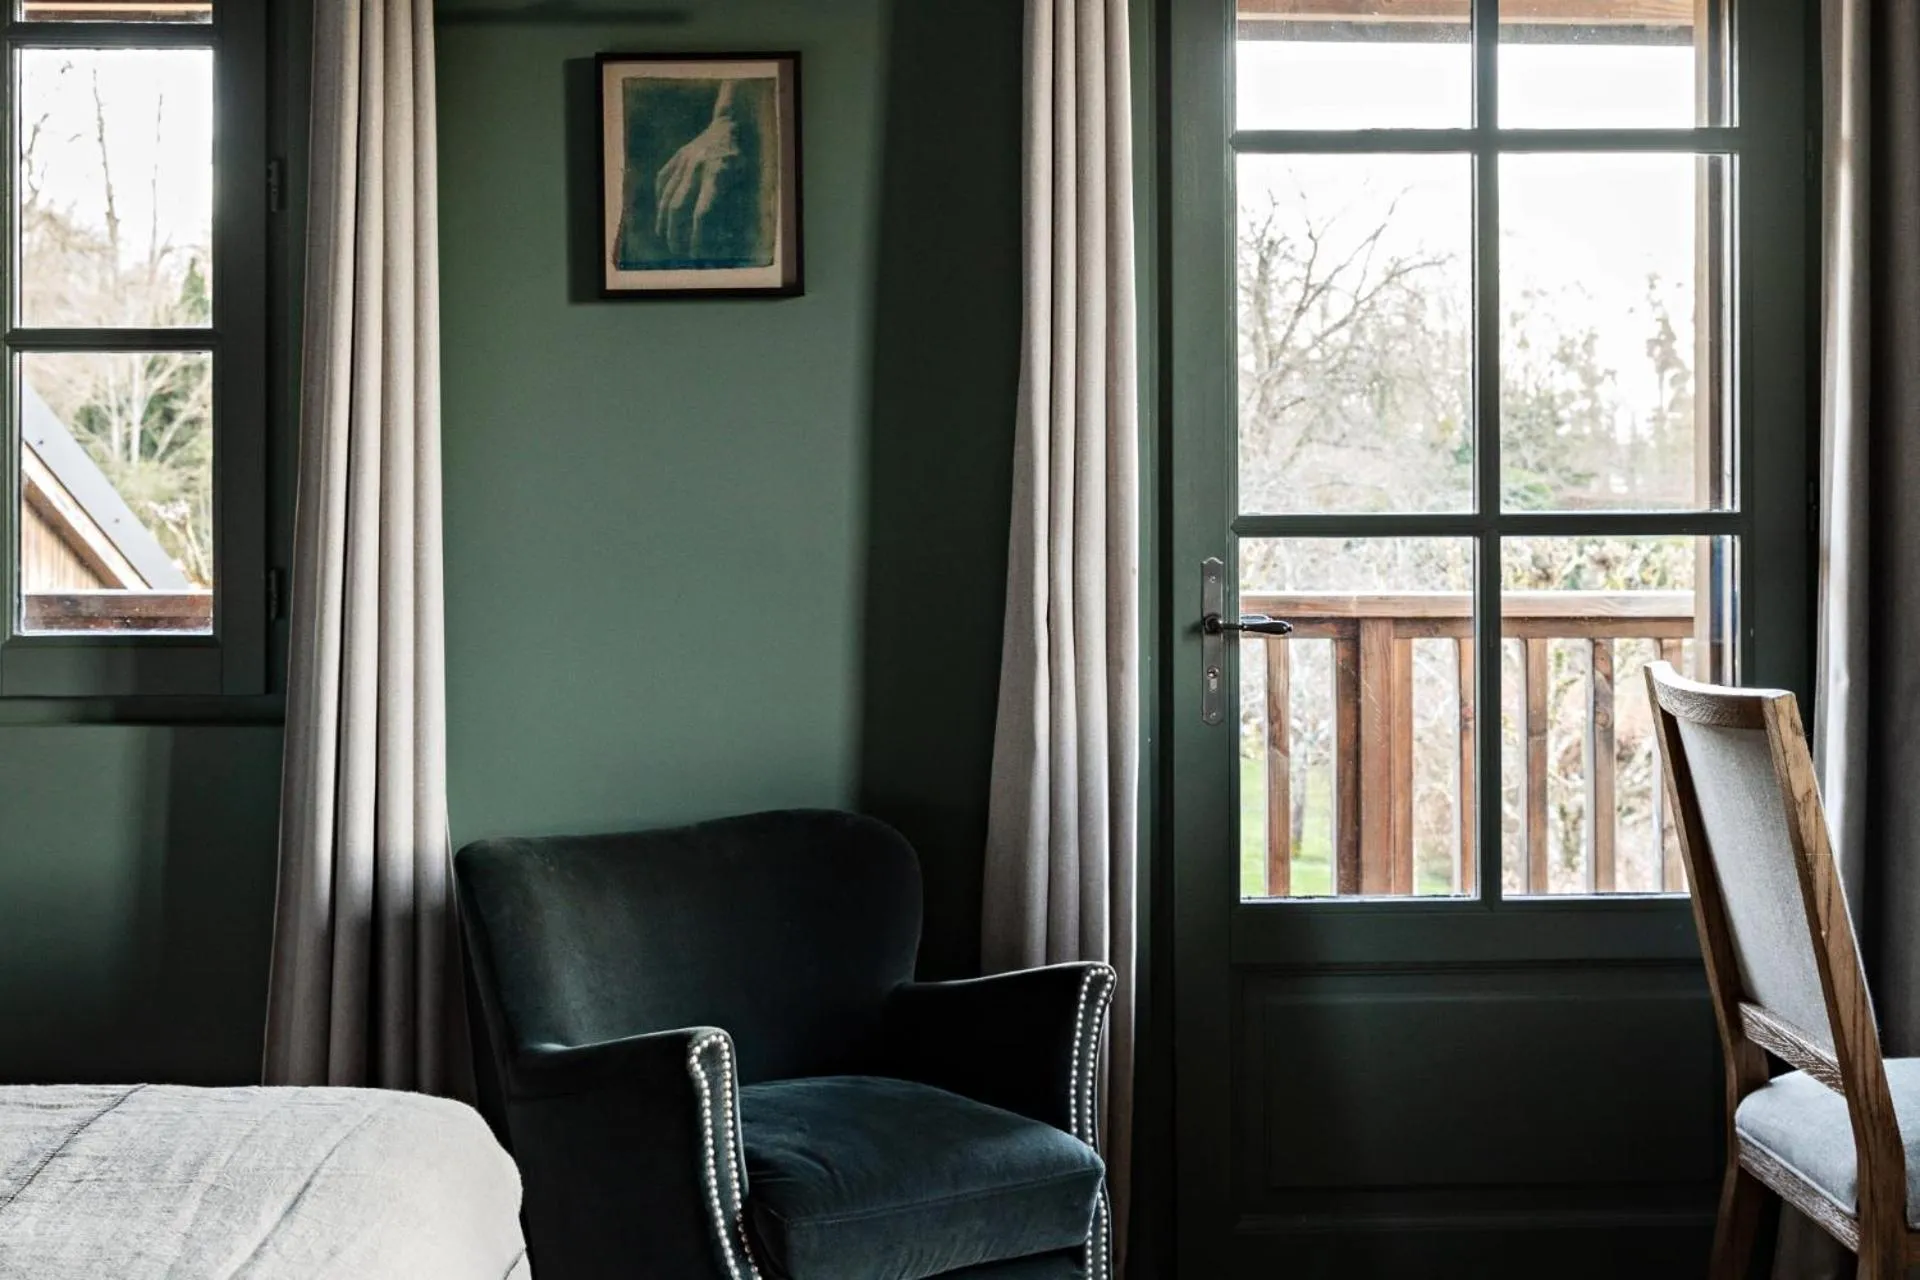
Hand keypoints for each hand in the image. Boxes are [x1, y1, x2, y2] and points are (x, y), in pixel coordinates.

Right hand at [653, 116, 739, 255]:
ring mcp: (684, 161)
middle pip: (677, 207)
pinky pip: (663, 178)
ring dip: (663, 218)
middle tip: (676, 251)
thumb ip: (728, 203)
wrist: (730, 125)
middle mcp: (696, 169)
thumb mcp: (743, 180)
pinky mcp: (678, 156)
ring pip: (667, 194)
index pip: (701, 213)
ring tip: (662, 235)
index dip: (696, 235)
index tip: (695, 251)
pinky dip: (660, 195)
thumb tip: (716, 232)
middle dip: (675, 232)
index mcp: (716, 176)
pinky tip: (660, 209)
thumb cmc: (742, 157)